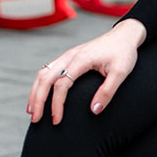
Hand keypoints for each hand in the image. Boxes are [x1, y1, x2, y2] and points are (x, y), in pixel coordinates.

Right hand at [26, 18, 147, 124]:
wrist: (125, 35)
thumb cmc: (124, 53)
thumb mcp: (121, 73)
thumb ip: (108, 92)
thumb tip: (94, 111)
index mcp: (81, 59)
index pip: (61, 84)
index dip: (56, 104)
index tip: (57, 120)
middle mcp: (70, 55)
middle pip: (45, 78)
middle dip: (37, 100)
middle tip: (36, 120)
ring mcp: (67, 55)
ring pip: (43, 73)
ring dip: (35, 92)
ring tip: (32, 111)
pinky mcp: (68, 57)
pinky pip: (48, 70)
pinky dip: (40, 84)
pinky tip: (40, 95)